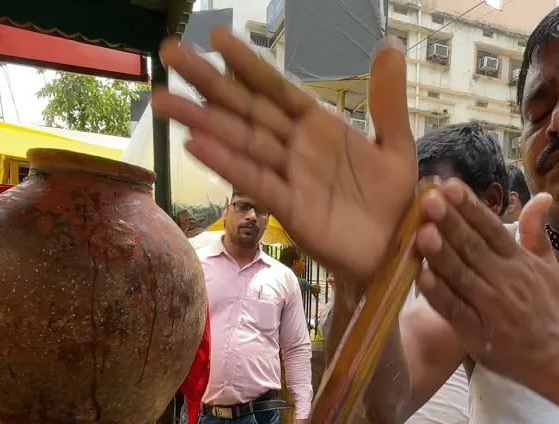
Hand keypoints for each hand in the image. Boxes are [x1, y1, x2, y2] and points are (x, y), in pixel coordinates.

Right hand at [151, 29, 417, 285]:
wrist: (396, 254)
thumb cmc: (393, 203)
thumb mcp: (396, 145)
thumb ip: (387, 99)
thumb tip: (388, 44)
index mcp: (319, 127)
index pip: (276, 88)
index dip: (247, 63)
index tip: (217, 35)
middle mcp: (296, 148)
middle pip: (245, 108)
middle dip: (207, 81)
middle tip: (168, 52)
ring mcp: (289, 178)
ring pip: (239, 142)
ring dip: (201, 120)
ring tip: (162, 98)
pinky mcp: (290, 210)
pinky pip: (255, 182)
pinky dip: (226, 164)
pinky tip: (196, 144)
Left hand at [415, 184, 558, 383]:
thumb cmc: (549, 307)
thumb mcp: (548, 266)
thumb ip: (536, 231)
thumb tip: (542, 195)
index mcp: (518, 261)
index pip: (492, 228)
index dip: (471, 207)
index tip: (450, 185)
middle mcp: (504, 280)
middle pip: (473, 247)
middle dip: (450, 222)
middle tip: (429, 199)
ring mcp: (490, 308)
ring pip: (461, 276)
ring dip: (441, 254)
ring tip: (421, 231)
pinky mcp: (478, 334)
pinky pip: (454, 310)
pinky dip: (438, 294)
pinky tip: (420, 276)